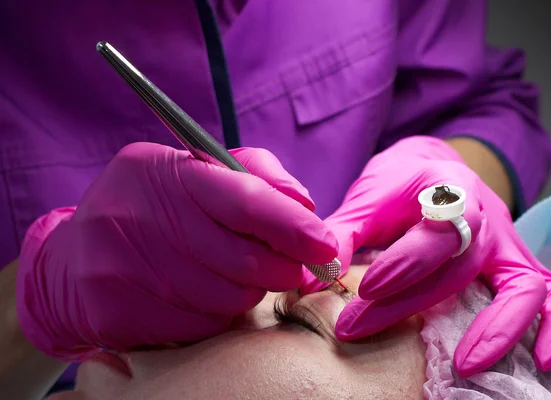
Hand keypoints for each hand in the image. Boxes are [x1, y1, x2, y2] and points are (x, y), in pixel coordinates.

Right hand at [17, 142, 336, 361]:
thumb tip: (304, 205)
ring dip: (247, 291)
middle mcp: (137, 216)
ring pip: (226, 298)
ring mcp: (122, 267)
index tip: (325, 245)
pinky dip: (215, 315)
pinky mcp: (116, 311)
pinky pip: (200, 326)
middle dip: (280, 267)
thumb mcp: (195, 173)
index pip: (243, 200)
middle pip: (242, 259)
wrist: (72, 259)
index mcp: (165, 171)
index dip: (292, 226)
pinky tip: (200, 296)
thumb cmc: (154, 208)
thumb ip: (255, 175)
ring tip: (232, 274)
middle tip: (289, 266)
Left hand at [301, 137, 550, 376]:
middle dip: (408, 306)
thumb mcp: (367, 200)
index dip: (402, 265)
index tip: (364, 290)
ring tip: (463, 367)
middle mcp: (485, 217)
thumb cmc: (398, 186)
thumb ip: (341, 233)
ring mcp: (508, 243)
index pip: (434, 234)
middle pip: (460, 269)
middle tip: (356, 329)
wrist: (434, 168)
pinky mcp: (519, 264)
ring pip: (520, 286)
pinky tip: (540, 360)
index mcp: (446, 190)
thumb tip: (312, 275)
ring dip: (498, 329)